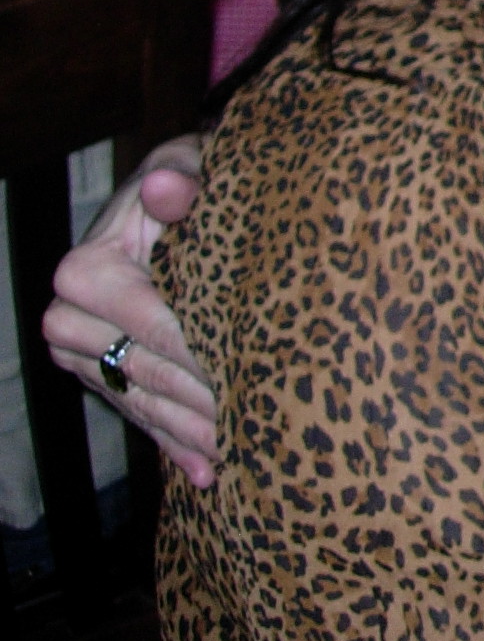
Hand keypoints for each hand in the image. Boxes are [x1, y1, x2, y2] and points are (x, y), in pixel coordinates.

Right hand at [42, 134, 217, 486]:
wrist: (181, 198)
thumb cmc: (193, 178)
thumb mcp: (191, 167)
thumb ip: (183, 181)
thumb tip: (166, 187)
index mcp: (88, 268)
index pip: (148, 321)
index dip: (197, 348)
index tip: (243, 371)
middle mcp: (71, 316)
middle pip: (143, 372)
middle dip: (200, 402)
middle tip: (254, 425)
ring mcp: (84, 353)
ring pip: (142, 401)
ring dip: (192, 432)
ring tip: (243, 452)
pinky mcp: (103, 376)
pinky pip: (139, 414)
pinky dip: (176, 444)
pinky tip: (210, 473)